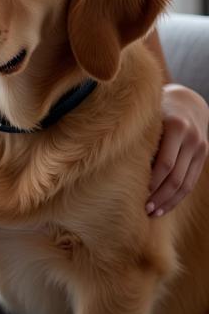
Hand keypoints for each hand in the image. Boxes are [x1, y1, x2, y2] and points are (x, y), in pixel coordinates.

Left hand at [147, 84, 208, 215]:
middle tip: (144, 209)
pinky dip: (178, 196)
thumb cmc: (155, 110)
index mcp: (176, 126)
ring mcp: (200, 148)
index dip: (152, 182)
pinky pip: (191, 181)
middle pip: (176, 176)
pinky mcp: (203, 155)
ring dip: (169, 201)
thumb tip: (113, 163)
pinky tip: (164, 206)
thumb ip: (138, 136)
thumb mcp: (147, 117)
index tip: (136, 194)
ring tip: (153, 212)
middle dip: (159, 196)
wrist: (187, 101)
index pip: (166, 163)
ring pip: (185, 183)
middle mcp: (192, 138)